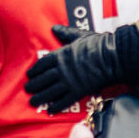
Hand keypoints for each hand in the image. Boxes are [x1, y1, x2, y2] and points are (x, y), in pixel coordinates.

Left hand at [24, 23, 138, 112]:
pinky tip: (50, 109)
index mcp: (61, 55)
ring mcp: (69, 81)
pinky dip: (57, 105)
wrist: (111, 57)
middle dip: (34, 85)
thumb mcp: (80, 35)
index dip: (35, 70)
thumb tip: (54, 28)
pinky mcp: (78, 91)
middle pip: (44, 79)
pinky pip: (65, 100)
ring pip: (51, 91)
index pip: (43, 64)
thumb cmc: (98, 44)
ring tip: (33, 101)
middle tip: (27, 89)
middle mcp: (62, 70)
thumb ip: (66, 33)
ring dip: (41, 97)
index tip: (29, 74)